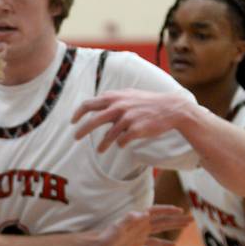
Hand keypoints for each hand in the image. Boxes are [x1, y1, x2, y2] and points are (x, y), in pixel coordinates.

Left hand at [72, 90, 193, 151]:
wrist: (171, 108)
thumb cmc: (148, 103)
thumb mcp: (129, 95)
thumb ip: (113, 99)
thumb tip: (97, 104)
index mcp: (115, 97)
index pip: (90, 104)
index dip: (79, 113)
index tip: (73, 121)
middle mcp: (120, 106)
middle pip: (94, 120)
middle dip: (82, 130)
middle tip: (75, 138)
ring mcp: (128, 118)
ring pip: (108, 136)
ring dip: (103, 145)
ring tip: (100, 150)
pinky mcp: (136, 129)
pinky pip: (122, 141)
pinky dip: (120, 144)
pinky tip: (122, 144)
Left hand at [91, 205, 191, 245]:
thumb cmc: (106, 237)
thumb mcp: (118, 228)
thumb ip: (129, 220)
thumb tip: (144, 214)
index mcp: (137, 219)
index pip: (156, 212)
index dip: (167, 210)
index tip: (180, 210)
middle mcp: (140, 224)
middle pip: (162, 220)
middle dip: (176, 219)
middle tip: (192, 218)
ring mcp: (139, 234)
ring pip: (160, 229)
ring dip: (173, 227)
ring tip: (187, 226)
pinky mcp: (137, 243)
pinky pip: (153, 242)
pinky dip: (163, 243)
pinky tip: (173, 245)